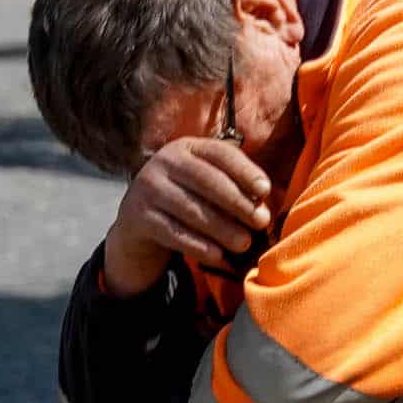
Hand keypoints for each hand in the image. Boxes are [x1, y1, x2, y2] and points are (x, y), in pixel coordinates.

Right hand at [101, 138, 270, 295]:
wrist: (138, 220)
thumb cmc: (185, 198)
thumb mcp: (204, 182)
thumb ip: (232, 186)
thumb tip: (262, 206)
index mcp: (187, 147)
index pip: (220, 154)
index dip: (245, 171)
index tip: (265, 191)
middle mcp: (164, 162)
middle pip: (206, 180)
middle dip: (237, 202)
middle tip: (260, 222)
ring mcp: (148, 188)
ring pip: (191, 209)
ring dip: (222, 228)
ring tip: (244, 243)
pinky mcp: (139, 217)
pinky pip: (173, 233)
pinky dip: (198, 246)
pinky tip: (218, 255)